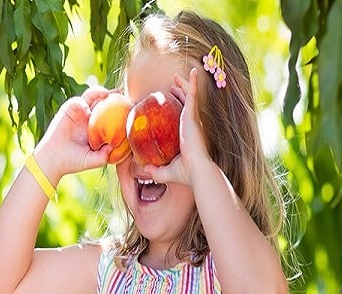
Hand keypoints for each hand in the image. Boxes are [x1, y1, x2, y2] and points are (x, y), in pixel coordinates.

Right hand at [35, 86, 113, 178]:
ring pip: (91, 96)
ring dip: (99, 92)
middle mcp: (90, 117)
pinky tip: (85, 109)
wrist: (53, 160)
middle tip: (122, 94)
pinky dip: (82, 103)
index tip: (129, 107)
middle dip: (113, 95)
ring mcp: (79, 112)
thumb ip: (104, 156)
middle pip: (103, 101)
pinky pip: (77, 102)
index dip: (120, 109)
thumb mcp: (93, 161)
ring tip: (106, 94)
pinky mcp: (68, 110)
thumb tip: (115, 147)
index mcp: (97, 127)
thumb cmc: (73, 161)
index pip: (111, 113)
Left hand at [143, 68, 211, 187]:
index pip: (181, 117)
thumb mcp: (165, 171)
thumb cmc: (185, 173)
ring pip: (188, 97)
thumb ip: (155, 170)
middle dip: (180, 93)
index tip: (172, 100)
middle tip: (173, 84)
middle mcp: (191, 125)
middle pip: (185, 104)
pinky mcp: (192, 116)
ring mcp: (192, 119)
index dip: (177, 108)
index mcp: (186, 135)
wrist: (196, 170)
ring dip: (184, 85)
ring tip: (177, 76)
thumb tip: (145, 169)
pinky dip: (193, 83)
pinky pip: (192, 95)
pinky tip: (193, 72)